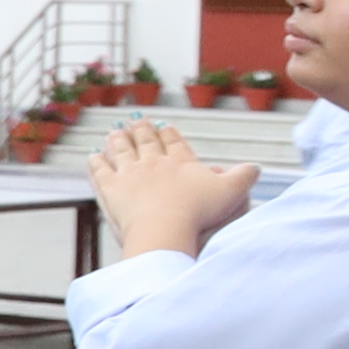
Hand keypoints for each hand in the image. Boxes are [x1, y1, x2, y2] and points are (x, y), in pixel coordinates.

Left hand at [90, 112, 251, 258]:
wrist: (164, 228)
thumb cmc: (199, 212)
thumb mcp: (231, 192)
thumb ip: (244, 177)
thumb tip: (255, 167)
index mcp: (181, 162)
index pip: (174, 143)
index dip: (170, 134)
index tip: (165, 126)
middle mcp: (153, 162)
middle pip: (146, 141)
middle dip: (142, 130)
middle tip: (137, 120)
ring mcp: (129, 173)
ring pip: (122, 150)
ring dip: (118, 140)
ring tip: (115, 132)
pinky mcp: (111, 188)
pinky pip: (100, 170)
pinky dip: (96, 161)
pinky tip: (93, 156)